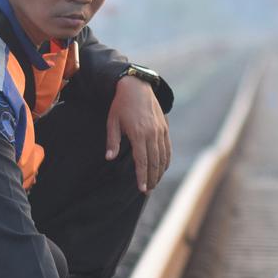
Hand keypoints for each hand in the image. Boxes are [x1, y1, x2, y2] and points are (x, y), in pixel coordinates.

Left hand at [106, 76, 170, 193]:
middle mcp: (152, 133)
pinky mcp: (165, 128)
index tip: (142, 188)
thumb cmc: (121, 104)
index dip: (142, 176)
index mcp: (138, 133)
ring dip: (160, 172)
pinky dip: (166, 160)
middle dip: (152, 179)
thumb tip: (109, 158)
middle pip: (155, 162)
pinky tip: (163, 168)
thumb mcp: (112, 122)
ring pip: (163, 157)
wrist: (137, 86)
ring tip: (154, 183)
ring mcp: (160, 131)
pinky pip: (168, 148)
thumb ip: (112, 141)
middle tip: (148, 191)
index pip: (142, 161)